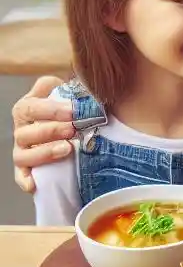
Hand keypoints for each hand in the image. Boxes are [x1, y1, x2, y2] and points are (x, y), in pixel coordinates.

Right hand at [12, 75, 74, 193]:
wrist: (71, 128)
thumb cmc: (69, 109)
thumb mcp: (67, 92)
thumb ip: (67, 86)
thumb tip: (77, 82)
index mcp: (28, 108)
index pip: (32, 107)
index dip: (52, 109)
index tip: (74, 111)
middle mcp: (22, 130)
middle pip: (26, 132)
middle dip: (51, 130)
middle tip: (72, 129)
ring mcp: (23, 150)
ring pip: (23, 155)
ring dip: (43, 153)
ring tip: (67, 149)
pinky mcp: (27, 168)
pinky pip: (21, 176)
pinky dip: (25, 180)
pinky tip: (33, 185)